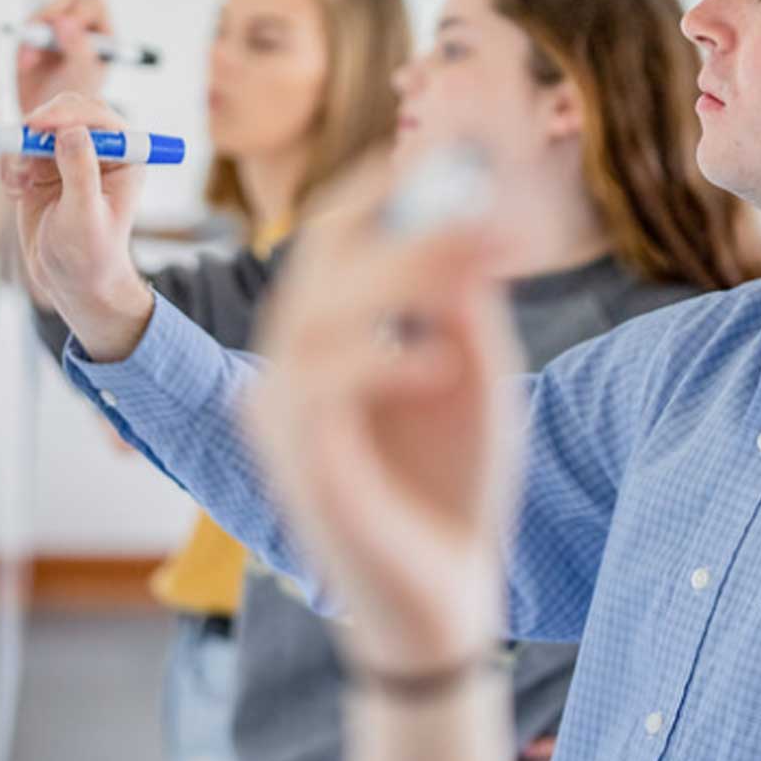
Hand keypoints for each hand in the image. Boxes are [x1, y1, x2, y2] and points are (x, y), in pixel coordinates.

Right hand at [1, 92, 153, 360]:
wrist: (70, 280)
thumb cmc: (90, 255)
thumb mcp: (85, 216)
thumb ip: (80, 172)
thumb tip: (71, 131)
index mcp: (126, 159)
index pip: (99, 118)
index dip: (68, 114)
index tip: (39, 127)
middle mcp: (101, 152)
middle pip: (68, 112)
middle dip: (40, 126)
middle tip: (19, 147)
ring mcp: (70, 157)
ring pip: (38, 129)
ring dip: (20, 151)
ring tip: (19, 185)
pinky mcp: (43, 167)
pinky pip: (19, 148)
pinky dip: (10, 165)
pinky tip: (15, 192)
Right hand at [17, 0, 111, 116]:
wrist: (49, 117)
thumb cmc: (75, 99)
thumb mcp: (82, 75)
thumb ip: (79, 48)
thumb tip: (65, 21)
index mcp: (104, 34)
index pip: (94, 2)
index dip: (79, 13)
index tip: (67, 34)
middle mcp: (83, 26)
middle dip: (55, 12)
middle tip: (49, 37)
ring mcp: (59, 28)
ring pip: (48, 5)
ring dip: (38, 26)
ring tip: (35, 56)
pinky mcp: (38, 34)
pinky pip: (29, 23)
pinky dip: (26, 41)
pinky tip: (29, 63)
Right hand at [245, 154, 524, 676]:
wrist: (450, 598)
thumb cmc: (457, 483)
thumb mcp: (474, 375)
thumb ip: (463, 303)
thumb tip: (467, 213)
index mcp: (326, 344)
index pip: (328, 247)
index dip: (375, 197)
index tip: (436, 162)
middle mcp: (289, 372)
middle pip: (318, 268)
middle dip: (399, 231)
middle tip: (476, 215)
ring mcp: (283, 421)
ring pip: (313, 316)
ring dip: (395, 281)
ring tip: (469, 275)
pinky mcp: (299, 468)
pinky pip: (319, 390)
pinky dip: (381, 363)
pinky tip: (443, 365)